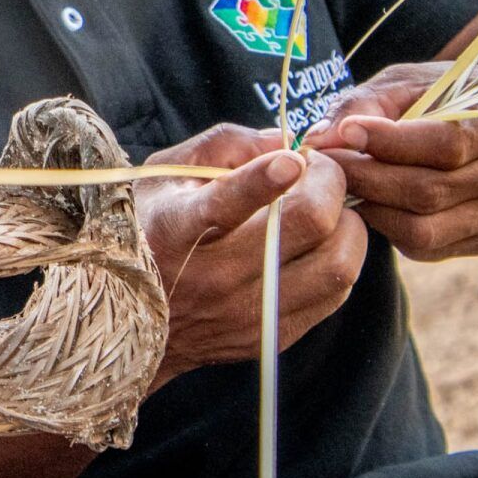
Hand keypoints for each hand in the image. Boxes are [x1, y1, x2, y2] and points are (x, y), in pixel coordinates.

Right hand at [140, 124, 364, 384]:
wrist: (130, 320)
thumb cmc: (149, 229)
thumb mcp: (163, 175)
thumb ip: (222, 145)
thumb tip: (284, 141)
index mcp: (176, 228)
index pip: (225, 203)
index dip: (264, 178)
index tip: (291, 158)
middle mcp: (212, 275)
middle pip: (305, 225)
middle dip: (329, 182)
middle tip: (319, 168)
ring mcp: (244, 312)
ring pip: (335, 264)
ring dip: (347, 223)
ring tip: (330, 206)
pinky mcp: (269, 336)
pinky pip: (335, 293)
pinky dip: (341, 256)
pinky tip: (324, 241)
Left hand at [303, 62, 477, 261]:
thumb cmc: (439, 97)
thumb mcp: (405, 82)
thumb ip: (364, 104)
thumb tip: (320, 140)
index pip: (446, 142)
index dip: (389, 142)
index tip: (345, 132)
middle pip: (429, 190)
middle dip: (366, 178)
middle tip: (324, 165)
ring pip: (425, 228)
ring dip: (372, 208)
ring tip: (344, 185)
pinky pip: (427, 247)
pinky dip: (389, 228)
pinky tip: (373, 202)